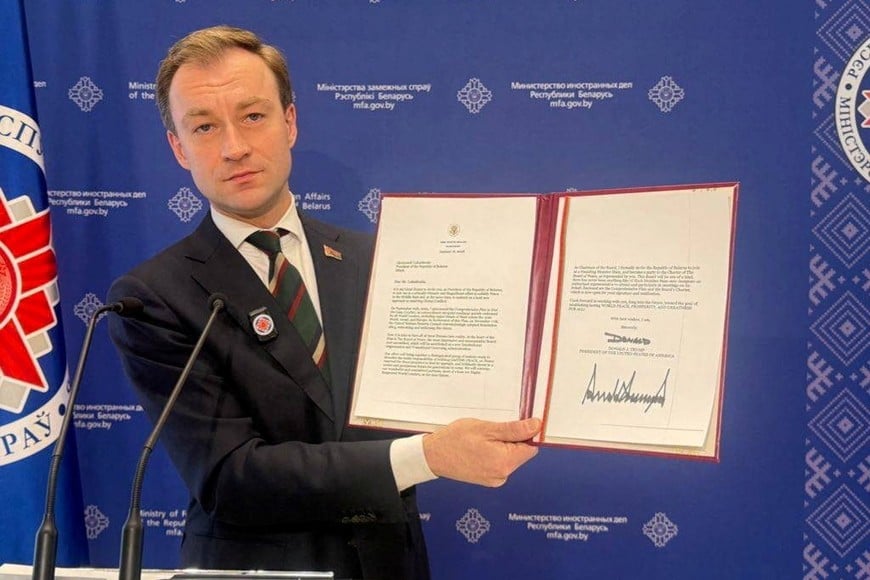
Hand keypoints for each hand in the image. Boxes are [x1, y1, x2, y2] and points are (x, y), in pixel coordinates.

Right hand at [422, 417, 541, 486]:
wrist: (432, 456)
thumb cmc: (455, 440)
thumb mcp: (486, 428)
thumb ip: (514, 429)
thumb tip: (536, 426)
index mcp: (504, 463)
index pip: (531, 447)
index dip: (526, 433)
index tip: (515, 424)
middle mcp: (502, 475)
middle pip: (520, 453)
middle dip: (511, 439)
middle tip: (491, 430)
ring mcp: (494, 479)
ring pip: (509, 457)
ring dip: (501, 446)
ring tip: (482, 439)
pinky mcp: (487, 479)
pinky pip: (499, 463)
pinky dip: (494, 453)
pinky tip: (479, 447)